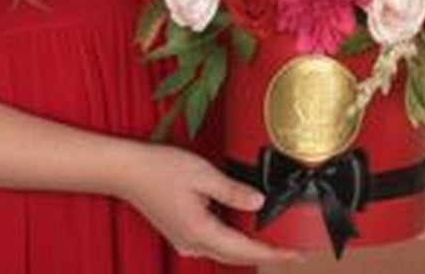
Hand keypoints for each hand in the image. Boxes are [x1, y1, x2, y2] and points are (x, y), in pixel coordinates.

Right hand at [116, 142, 303, 265]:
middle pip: (237, 256)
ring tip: (274, 240)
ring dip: (249, 248)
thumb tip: (259, 204)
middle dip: (266, 254)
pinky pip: (214, 244)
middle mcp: (193, 244)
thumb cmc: (162, 168)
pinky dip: (232, 241)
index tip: (296, 254)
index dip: (274, 253)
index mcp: (200, 232)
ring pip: (225, 252)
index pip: (245, 250)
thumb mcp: (202, 173)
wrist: (128, 172)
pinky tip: (241, 228)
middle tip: (292, 249)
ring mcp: (185, 241)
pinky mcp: (182, 234)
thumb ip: (232, 191)